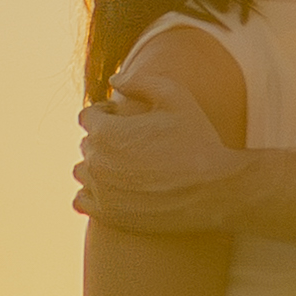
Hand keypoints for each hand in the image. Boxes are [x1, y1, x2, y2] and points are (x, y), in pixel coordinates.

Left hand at [77, 93, 246, 232]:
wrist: (214, 192)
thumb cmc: (198, 140)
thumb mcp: (176, 97)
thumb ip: (140, 82)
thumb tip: (113, 80)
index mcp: (107, 132)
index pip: (87, 117)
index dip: (105, 113)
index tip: (122, 117)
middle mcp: (97, 162)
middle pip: (87, 144)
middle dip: (104, 138)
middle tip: (133, 142)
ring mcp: (101, 192)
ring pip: (82, 171)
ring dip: (97, 165)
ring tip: (124, 166)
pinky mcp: (109, 215)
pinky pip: (81, 200)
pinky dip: (91, 193)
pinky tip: (113, 189)